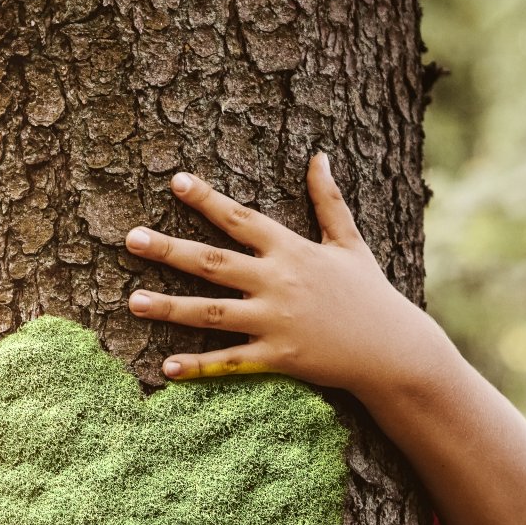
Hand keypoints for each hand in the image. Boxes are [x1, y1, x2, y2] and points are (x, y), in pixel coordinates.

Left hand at [125, 153, 455, 397]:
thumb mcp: (350, 242)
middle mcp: (279, 282)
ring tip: (132, 301)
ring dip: (170, 307)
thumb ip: (329, 200)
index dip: (207, 200)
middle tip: (131, 239)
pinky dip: (200, 366)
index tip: (175, 181)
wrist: (394, 350)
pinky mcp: (280, 358)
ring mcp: (277, 321)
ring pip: (212, 313)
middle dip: (170, 249)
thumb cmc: (370, 294)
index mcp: (292, 251)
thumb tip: (319, 156)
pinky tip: (166, 368)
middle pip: (214, 262)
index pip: (241, 219)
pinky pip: (232, 362)